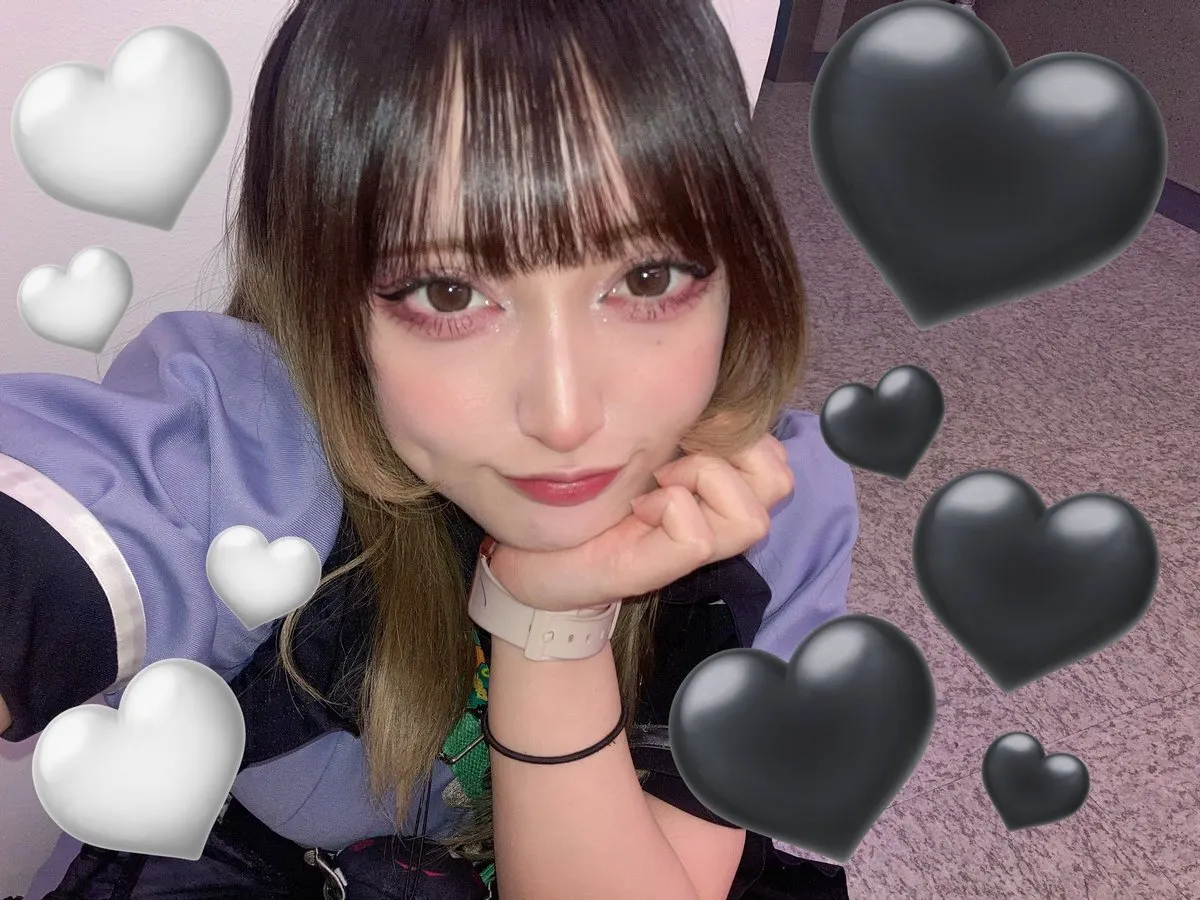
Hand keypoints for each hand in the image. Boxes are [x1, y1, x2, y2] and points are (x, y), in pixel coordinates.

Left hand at [486, 432, 794, 610]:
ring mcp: (689, 549)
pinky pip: (696, 536)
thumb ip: (684, 419)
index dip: (743, 428)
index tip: (688, 425)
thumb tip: (720, 400)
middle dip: (730, 452)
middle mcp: (712, 516)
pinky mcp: (657, 570)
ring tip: (658, 483)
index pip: (775, 453)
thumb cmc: (581, 493)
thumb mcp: (639, 439)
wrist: (527, 551)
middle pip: (778, 481)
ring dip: (702, 482)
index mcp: (713, 481)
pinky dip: (668, 509)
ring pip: (750, 519)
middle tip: (674, 455)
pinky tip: (636, 508)